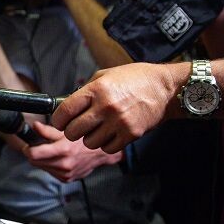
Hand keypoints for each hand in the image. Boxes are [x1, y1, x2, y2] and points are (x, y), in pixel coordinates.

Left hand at [23, 121, 121, 181]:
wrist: (102, 153)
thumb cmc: (86, 138)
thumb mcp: (67, 130)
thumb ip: (48, 130)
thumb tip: (35, 126)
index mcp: (63, 150)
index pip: (34, 155)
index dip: (27, 149)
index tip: (27, 145)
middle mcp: (64, 164)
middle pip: (35, 162)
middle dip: (34, 154)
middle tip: (38, 146)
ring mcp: (66, 174)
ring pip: (42, 168)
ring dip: (42, 160)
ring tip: (51, 151)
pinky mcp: (67, 179)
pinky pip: (51, 172)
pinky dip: (50, 166)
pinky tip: (59, 158)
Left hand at [51, 62, 185, 153]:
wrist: (165, 88)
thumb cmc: (134, 79)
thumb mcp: (105, 75)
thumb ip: (85, 90)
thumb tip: (66, 105)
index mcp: (96, 89)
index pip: (65, 110)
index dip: (58, 120)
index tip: (59, 122)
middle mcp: (106, 107)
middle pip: (74, 131)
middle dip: (71, 132)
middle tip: (77, 128)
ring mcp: (119, 122)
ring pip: (89, 143)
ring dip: (89, 139)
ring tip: (97, 129)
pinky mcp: (131, 134)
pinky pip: (107, 148)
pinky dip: (105, 144)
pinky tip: (110, 134)